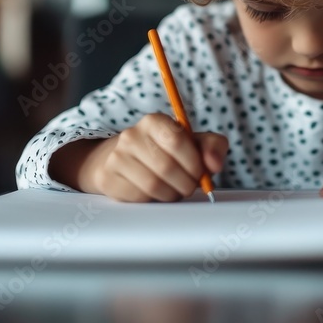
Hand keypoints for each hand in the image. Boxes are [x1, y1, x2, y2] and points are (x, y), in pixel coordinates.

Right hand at [74, 113, 227, 201]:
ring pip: (152, 185)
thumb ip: (213, 146)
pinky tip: (155, 194)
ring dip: (170, 195)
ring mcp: (116, 157)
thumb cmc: (166, 152)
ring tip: (173, 191)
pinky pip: (137, 197)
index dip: (194, 163)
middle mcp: (131, 135)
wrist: (125, 160)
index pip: (177, 141)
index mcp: (154, 121)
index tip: (200, 173)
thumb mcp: (193, 143)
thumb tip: (214, 164)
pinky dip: (153, 200)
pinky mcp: (108, 178)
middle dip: (185, 183)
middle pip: (166, 167)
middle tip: (189, 187)